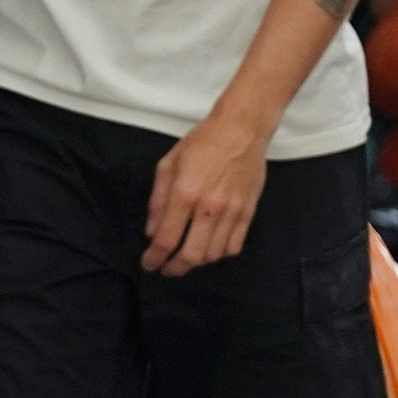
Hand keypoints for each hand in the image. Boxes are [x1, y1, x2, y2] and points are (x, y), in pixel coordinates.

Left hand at [146, 112, 271, 275]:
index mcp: (185, 194)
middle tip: (166, 268)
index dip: (154, 258)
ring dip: (197, 262)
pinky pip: (235, 246)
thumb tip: (152, 230)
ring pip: (214, 254)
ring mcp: (232, 211)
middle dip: (174, 268)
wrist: (242, 129)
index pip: (166, 239)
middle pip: (191, 255)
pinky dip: (220, 254)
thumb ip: (158, 200)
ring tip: (187, 257)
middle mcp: (209, 207)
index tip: (149, 263)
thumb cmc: (203, 142)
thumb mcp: (168, 165)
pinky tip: (211, 248)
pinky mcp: (248, 211)